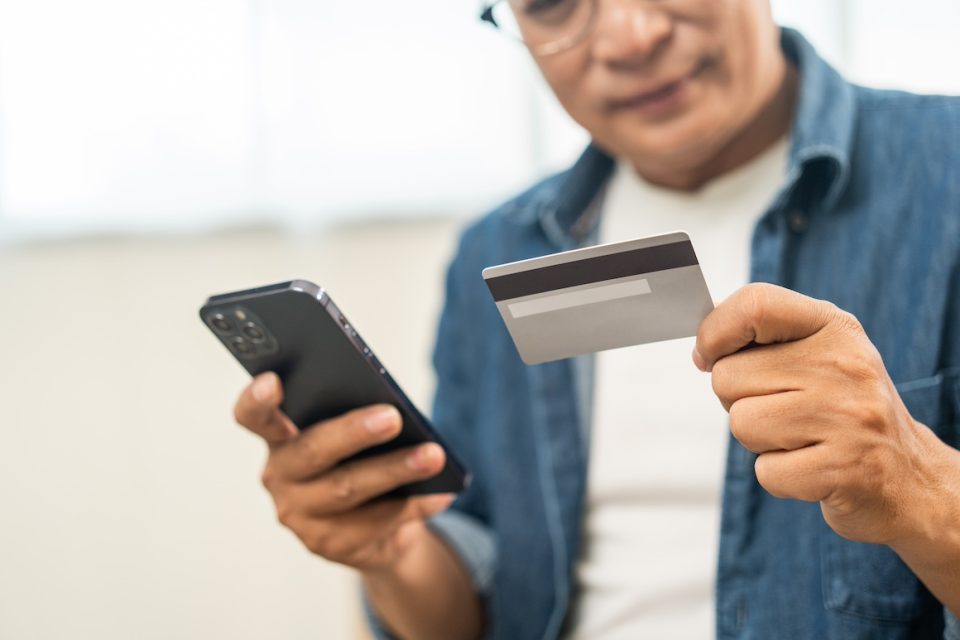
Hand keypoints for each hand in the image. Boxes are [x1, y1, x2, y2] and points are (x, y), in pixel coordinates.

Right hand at [233, 372, 454, 571]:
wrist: (371, 527)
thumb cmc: (358, 459)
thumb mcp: (351, 433)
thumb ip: (355, 414)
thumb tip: (395, 409)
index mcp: (277, 436)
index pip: (253, 417)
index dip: (257, 400)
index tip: (273, 380)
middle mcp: (279, 476)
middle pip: (312, 451)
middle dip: (354, 433)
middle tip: (393, 417)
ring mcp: (300, 516)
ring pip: (348, 489)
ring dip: (395, 470)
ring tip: (433, 455)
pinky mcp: (329, 545)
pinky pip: (375, 522)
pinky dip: (413, 504)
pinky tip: (441, 492)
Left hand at [694, 283, 952, 546]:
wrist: (908, 477)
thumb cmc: (842, 412)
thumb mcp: (817, 356)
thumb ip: (761, 342)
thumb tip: (702, 353)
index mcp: (833, 327)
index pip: (755, 304)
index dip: (714, 332)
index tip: (707, 355)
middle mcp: (844, 365)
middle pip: (728, 376)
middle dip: (739, 401)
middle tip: (782, 411)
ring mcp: (848, 417)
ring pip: (741, 423)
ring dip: (758, 441)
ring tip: (800, 438)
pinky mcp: (845, 469)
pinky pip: (765, 472)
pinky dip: (779, 477)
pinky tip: (812, 467)